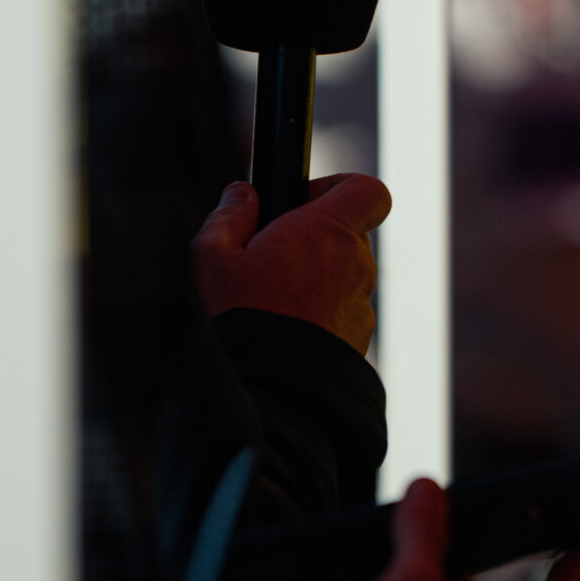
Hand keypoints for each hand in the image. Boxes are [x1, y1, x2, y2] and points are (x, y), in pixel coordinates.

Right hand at [192, 174, 391, 352]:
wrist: (267, 393)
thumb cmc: (237, 320)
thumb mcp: (212, 258)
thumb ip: (230, 216)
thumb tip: (243, 195)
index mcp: (327, 231)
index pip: (368, 190)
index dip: (339, 187)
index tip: (303, 202)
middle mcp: (356, 264)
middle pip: (350, 232)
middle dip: (316, 237)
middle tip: (271, 256)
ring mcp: (362, 303)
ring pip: (345, 274)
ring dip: (317, 278)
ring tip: (271, 301)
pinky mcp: (359, 339)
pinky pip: (343, 312)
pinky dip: (321, 313)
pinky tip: (283, 330)